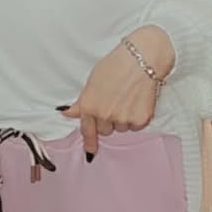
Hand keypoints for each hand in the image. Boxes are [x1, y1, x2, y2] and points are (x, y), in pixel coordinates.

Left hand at [59, 25, 174, 157]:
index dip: (89, 143)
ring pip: (121, 128)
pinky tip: (138, 101)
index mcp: (89, 106)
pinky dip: (137, 117)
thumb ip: (82, 101)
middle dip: (109, 120)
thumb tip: (68, 113)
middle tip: (116, 101)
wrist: (143, 58)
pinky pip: (135, 127)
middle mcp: (104, 115)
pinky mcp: (140, 120)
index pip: (87, 130)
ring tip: (128, 97)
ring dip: (123, 118)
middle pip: (105, 130)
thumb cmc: (117, 64)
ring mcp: (122, 119)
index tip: (90, 153)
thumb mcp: (93, 80)